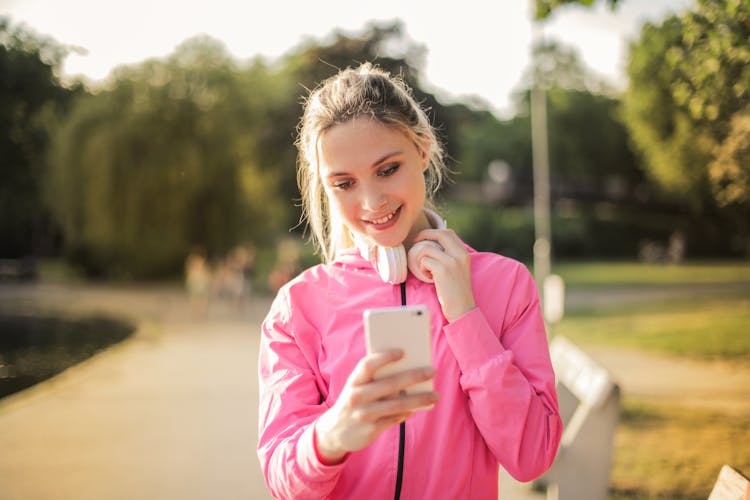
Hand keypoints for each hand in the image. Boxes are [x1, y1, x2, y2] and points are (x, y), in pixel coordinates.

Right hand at [314, 349, 437, 463]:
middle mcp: (356, 397)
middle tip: (432, 370)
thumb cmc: (354, 401)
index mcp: (353, 381)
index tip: (403, 351)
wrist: (334, 432)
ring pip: (397, 404)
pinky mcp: (370, 430)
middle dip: (413, 376)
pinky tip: (418, 408)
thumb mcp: (357, 387)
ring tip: (435, 395)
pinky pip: (395, 419)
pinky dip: (408, 413)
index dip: (384, 357)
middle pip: (389, 384)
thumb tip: (408, 370)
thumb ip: (376, 379)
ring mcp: (363, 415)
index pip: (368, 365)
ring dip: (419, 399)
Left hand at [412, 228, 475, 321]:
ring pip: (427, 248)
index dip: (434, 232)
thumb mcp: (459, 269)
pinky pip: (424, 261)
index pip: (449, 233)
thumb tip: (434, 245)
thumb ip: (451, 257)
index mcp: (464, 254)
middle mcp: (460, 255)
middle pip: (439, 234)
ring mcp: (452, 262)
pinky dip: (422, 269)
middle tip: (415, 243)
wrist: (462, 308)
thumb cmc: (456, 291)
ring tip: (427, 271)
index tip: (424, 238)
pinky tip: (429, 278)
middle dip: (424, 235)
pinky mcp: (443, 270)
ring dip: (422, 258)